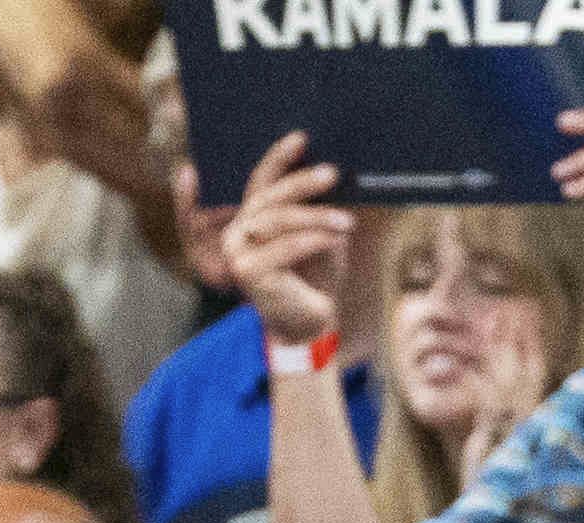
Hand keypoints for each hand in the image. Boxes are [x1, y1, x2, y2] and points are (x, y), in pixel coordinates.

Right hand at [219, 131, 347, 342]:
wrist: (311, 322)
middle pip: (269, 198)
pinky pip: (286, 247)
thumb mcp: (320, 232)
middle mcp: (237, 234)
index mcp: (251, 220)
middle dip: (301, 183)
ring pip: (278, 221)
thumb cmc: (317, 276)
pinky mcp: (249, 273)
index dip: (278, 159)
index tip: (301, 138)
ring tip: (346, 220)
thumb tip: (331, 172)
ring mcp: (238, 254)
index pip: (261, 182)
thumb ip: (315, 207)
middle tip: (331, 173)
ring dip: (316, 216)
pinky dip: (315, 239)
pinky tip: (338, 237)